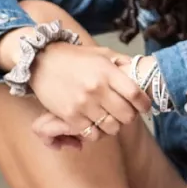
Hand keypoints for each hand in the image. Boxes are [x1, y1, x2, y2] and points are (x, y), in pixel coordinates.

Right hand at [28, 44, 149, 148]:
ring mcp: (82, 104)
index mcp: (107, 72)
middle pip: (126, 115)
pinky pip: (92, 134)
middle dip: (130, 117)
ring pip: (111, 128)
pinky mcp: (70, 116)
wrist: (42, 61)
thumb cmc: (74, 57)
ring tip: (110, 119)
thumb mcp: (101, 53)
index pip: (135, 94)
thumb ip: (121, 62)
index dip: (144, 104)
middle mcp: (96, 89)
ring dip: (114, 126)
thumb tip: (139, 71)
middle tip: (126, 113)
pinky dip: (97, 133)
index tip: (145, 107)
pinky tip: (95, 124)